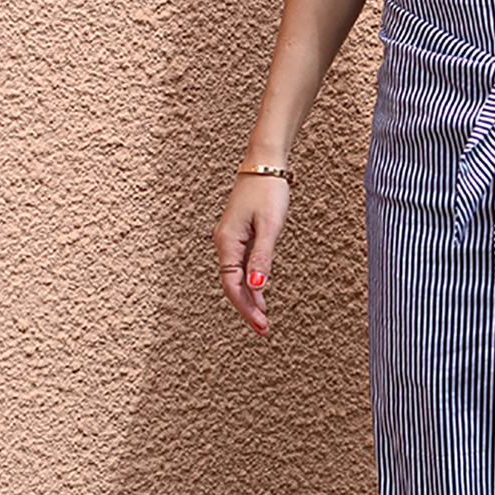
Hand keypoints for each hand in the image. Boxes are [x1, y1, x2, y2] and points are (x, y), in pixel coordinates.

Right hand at [214, 173, 290, 337]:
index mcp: (227, 242)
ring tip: (262, 320)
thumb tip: (257, 286)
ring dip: (249, 299)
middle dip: (247, 309)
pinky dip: (250, 284)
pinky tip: (259, 295)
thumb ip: (263, 257)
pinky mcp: (239, 236)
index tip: (261, 325)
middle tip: (264, 330)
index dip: (246, 308)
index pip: (233, 285)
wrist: (265, 164)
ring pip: (236, 278)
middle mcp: (224, 243)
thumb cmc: (268, 191)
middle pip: (232, 285)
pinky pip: (240, 267)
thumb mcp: (270, 226)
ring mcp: (230, 240)